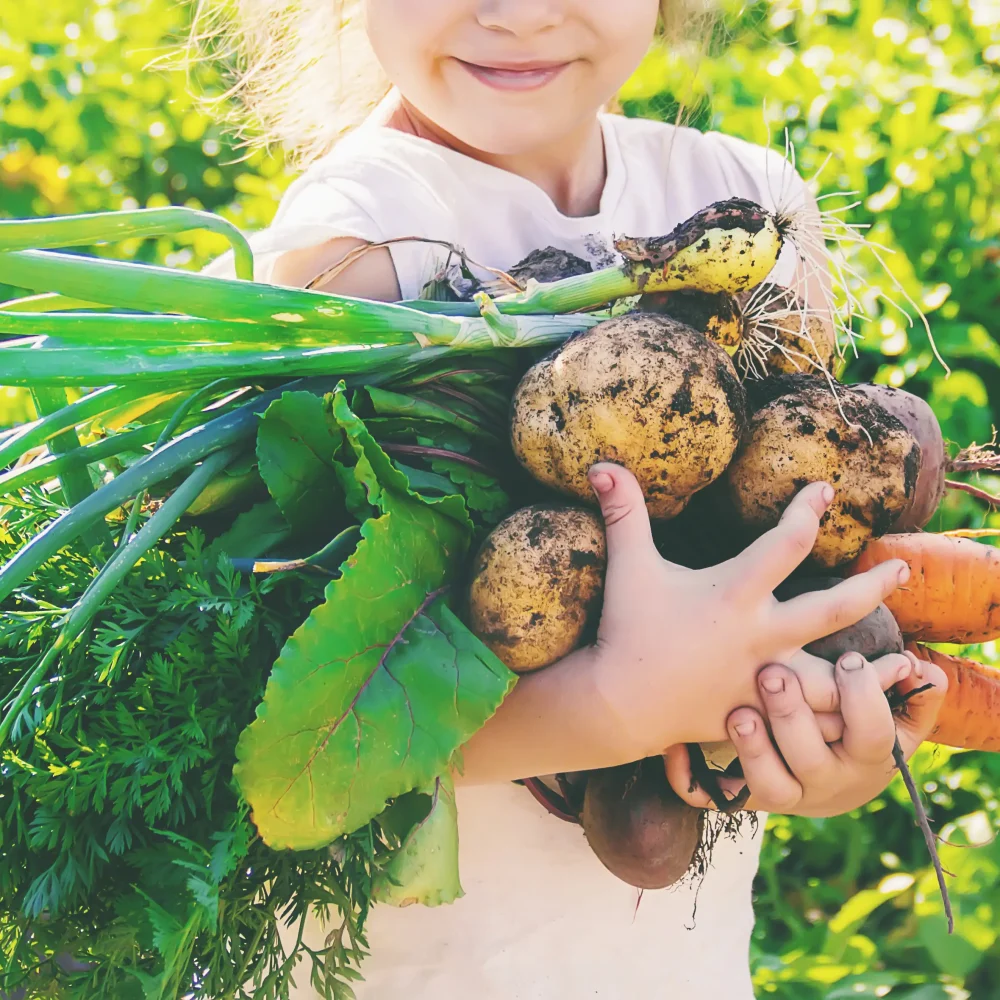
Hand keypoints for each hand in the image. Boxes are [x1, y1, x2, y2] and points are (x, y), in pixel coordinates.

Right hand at [585, 462, 910, 757]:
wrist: (618, 704)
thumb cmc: (626, 629)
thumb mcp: (629, 566)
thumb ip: (623, 513)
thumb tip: (601, 464)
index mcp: (734, 593)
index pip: (787, 541)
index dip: (809, 509)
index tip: (826, 490)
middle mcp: (760, 635)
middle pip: (835, 607)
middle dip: (873, 585)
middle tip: (901, 567)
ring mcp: (764, 679)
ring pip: (836, 677)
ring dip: (872, 670)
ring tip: (907, 662)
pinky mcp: (760, 712)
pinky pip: (810, 721)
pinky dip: (839, 719)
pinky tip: (861, 714)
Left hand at [664, 650, 948, 816]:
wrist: (826, 781)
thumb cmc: (854, 729)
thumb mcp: (891, 717)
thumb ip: (911, 696)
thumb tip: (922, 672)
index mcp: (863, 757)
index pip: (871, 735)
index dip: (861, 699)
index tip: (847, 659)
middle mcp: (822, 782)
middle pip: (811, 761)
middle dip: (793, 718)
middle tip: (774, 674)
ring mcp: (780, 793)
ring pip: (766, 786)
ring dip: (751, 750)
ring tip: (736, 713)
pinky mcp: (738, 797)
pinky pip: (708, 798)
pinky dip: (687, 776)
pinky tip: (672, 745)